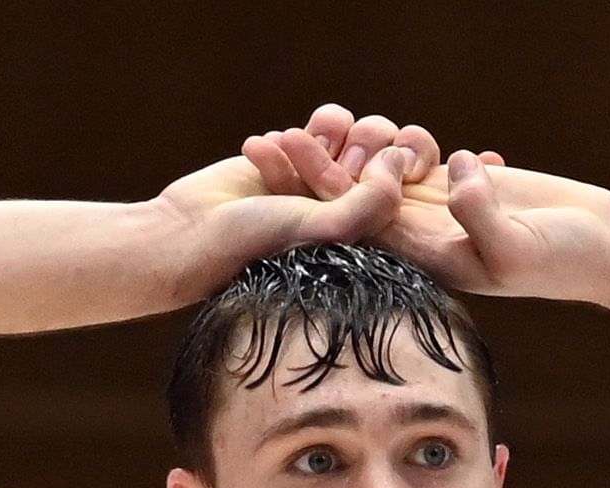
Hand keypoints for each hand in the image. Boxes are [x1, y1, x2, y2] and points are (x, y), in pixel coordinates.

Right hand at [154, 109, 418, 293]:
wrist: (193, 232)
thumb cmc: (257, 244)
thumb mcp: (326, 230)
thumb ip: (373, 202)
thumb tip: (398, 161)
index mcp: (372, 236)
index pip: (417, 185)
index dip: (413, 159)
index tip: (402, 157)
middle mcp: (354, 206)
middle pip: (391, 147)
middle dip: (368, 145)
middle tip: (344, 162)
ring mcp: (328, 178)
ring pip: (360, 128)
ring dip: (332, 133)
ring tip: (296, 151)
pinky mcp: (303, 154)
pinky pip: (327, 121)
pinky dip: (305, 129)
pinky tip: (274, 149)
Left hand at [240, 110, 609, 302]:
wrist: (595, 245)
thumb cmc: (561, 257)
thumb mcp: (518, 247)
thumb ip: (480, 217)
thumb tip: (451, 180)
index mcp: (424, 260)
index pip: (358, 226)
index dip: (315, 196)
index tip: (282, 163)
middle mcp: (420, 239)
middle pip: (354, 202)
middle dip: (312, 173)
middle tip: (269, 139)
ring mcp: (435, 210)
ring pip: (379, 177)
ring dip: (347, 152)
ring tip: (305, 123)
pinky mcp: (454, 184)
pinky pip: (411, 159)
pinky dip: (386, 143)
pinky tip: (350, 124)